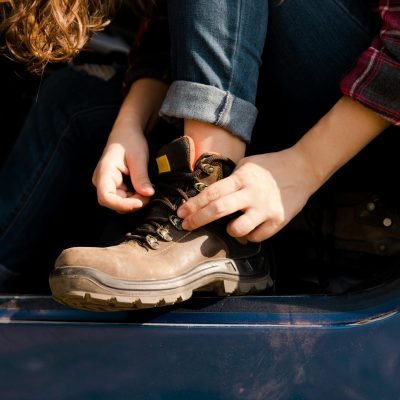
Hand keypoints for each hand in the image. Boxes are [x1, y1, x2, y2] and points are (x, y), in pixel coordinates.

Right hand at [92, 78, 167, 212]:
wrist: (127, 132)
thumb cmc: (131, 141)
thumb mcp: (139, 158)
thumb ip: (141, 177)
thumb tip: (148, 194)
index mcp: (104, 172)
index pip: (105, 197)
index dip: (122, 205)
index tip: (139, 203)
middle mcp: (101, 181)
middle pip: (114, 203)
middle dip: (133, 203)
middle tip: (149, 194)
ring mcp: (107, 184)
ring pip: (120, 203)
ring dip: (135, 201)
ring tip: (148, 190)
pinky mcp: (115, 186)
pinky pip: (124, 198)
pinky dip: (135, 197)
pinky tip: (144, 189)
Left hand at [177, 147, 317, 241]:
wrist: (303, 168)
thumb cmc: (271, 166)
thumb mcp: (247, 165)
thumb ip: (230, 179)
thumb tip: (210, 195)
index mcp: (242, 178)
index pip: (212, 193)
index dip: (194, 204)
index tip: (181, 213)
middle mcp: (252, 194)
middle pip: (218, 210)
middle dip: (198, 219)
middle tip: (186, 225)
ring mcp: (265, 209)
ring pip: (237, 230)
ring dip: (229, 230)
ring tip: (230, 226)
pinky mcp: (278, 221)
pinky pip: (256, 237)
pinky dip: (249, 235)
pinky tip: (250, 227)